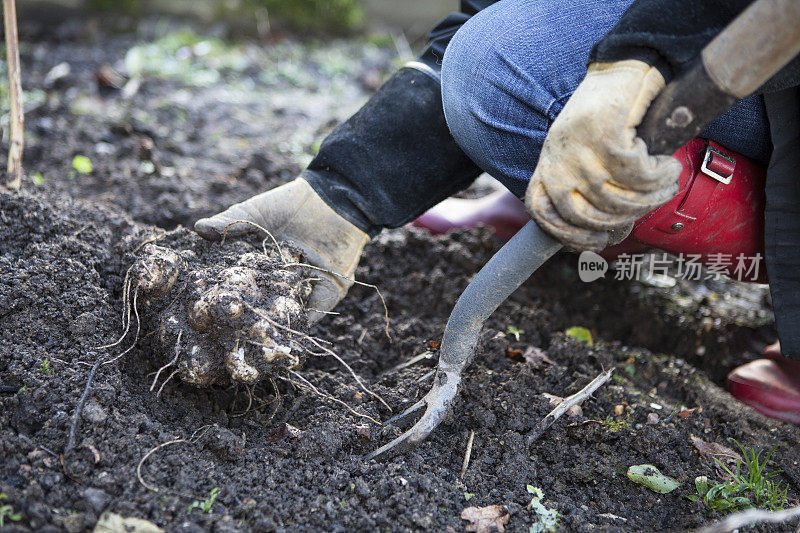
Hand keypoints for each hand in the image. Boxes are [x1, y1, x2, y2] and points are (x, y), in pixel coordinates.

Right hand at [195, 178, 368, 323]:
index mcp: (261, 265)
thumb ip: (229, 223)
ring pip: (284, 312)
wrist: (334, 200)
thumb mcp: (255, 212)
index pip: (241, 285)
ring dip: (271, 324)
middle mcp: (279, 282)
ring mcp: (302, 291)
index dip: (227, 295)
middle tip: (228, 328)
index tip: (208, 305)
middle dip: (248, 317)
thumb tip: (197, 229)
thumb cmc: (291, 204)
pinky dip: (299, 322)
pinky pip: (312, 314)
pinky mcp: (326, 295)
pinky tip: (283, 329)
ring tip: (252, 335)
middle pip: (261, 304)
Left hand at [525, 60, 681, 250]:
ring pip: (617, 199)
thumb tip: (601, 232)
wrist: (621, 69)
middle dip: (624, 218)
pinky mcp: (606, 138)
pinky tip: (668, 166)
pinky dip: (660, 175)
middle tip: (649, 204)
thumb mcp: (579, 152)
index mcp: (547, 166)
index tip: (601, 240)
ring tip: (666, 184)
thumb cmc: (604, 116)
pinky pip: (638, 176)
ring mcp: (580, 151)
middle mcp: (557, 161)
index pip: (543, 214)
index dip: (570, 236)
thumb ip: (580, 185)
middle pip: (587, 216)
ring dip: (650, 197)